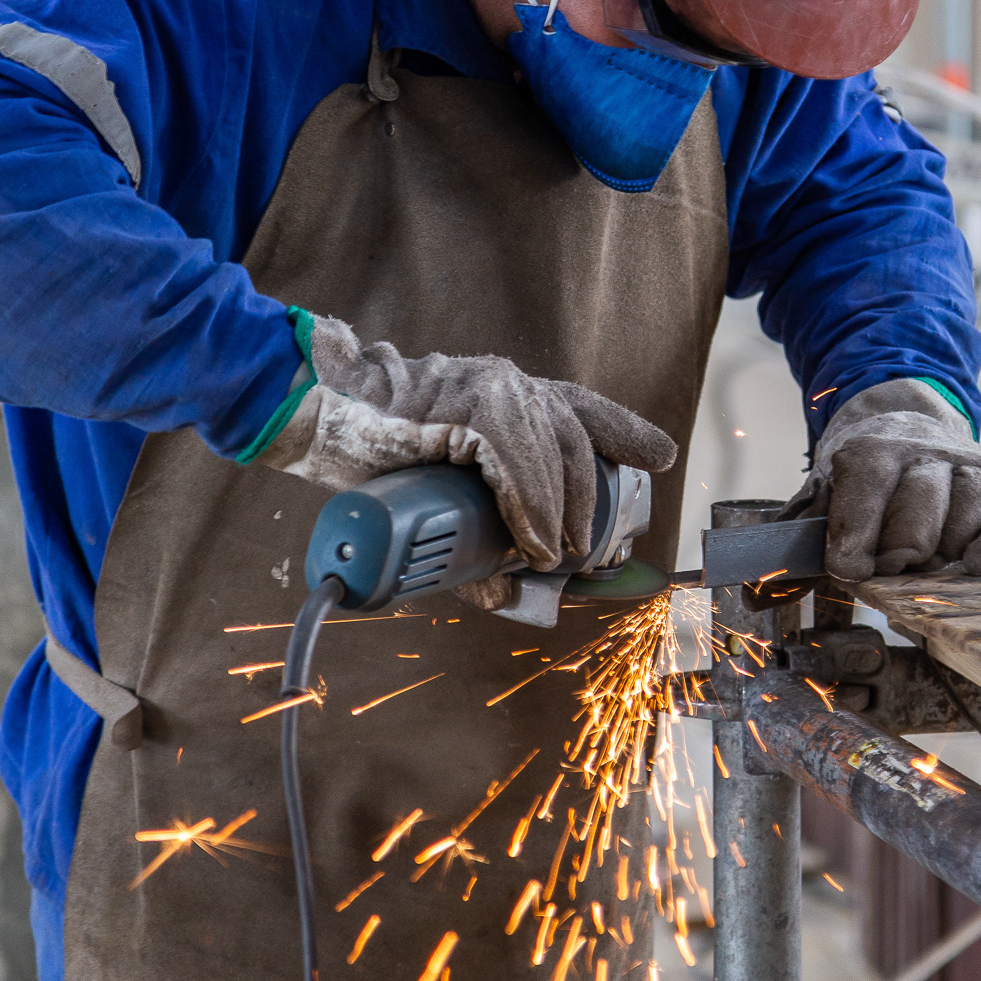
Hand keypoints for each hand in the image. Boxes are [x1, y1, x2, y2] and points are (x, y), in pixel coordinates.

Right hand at [259, 315, 675, 573]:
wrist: (319, 411)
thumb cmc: (372, 447)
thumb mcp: (438, 490)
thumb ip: (476, 532)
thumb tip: (507, 596)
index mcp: (506, 393)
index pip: (581, 409)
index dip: (624, 433)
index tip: (660, 457)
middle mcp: (508, 384)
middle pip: (576, 441)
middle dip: (590, 503)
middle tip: (586, 551)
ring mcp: (492, 389)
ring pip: (554, 452)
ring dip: (558, 515)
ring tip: (549, 557)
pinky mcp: (471, 407)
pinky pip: (519, 463)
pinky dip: (530, 509)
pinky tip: (530, 541)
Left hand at [781, 379, 980, 579]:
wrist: (908, 424)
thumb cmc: (863, 479)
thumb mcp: (822, 496)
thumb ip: (798, 542)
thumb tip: (760, 590)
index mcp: (868, 453)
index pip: (863, 508)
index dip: (854, 553)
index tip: (851, 569)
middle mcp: (921, 450)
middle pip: (918, 524)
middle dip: (901, 558)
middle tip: (895, 565)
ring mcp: (967, 460)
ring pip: (966, 519)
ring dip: (947, 554)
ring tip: (931, 560)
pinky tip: (980, 561)